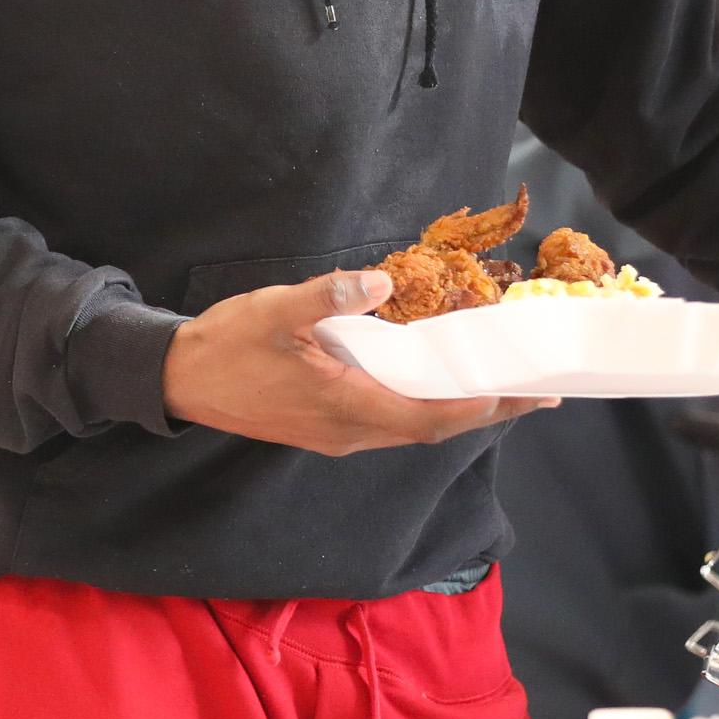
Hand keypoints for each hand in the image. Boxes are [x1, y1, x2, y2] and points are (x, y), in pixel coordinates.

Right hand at [167, 271, 554, 453]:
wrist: (180, 380)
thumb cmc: (229, 344)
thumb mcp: (276, 310)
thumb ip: (329, 296)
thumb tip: (381, 282)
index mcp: (346, 407)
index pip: (431, 415)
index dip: (482, 406)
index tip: (526, 393)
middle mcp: (351, 432)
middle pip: (433, 427)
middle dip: (488, 411)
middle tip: (539, 393)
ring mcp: (339, 435)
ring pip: (413, 428)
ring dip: (460, 411)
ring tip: (502, 388)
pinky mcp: (327, 428)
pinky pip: (392, 421)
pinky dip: (426, 406)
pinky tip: (438, 384)